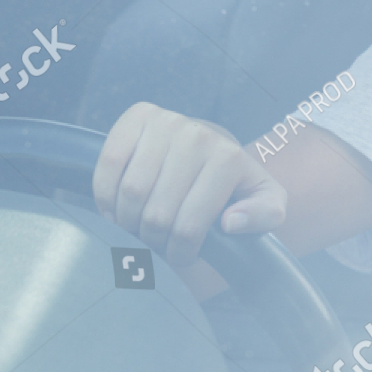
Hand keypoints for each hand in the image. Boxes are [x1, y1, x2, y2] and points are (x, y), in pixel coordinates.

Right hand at [93, 102, 285, 266]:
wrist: (210, 145)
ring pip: (131, 191)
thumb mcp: (264, 200)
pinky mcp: (139, 116)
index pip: (190, 226)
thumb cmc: (233, 182)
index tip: (181, 255)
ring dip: (127, 221)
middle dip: (153, 239)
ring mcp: (167, 122)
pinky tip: (117, 207)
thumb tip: (231, 222)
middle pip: (157, 212)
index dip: (180, 251)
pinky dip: (106, 194)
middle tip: (155, 243)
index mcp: (229, 159)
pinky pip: (109, 163)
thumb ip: (265, 215)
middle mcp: (198, 136)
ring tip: (137, 227)